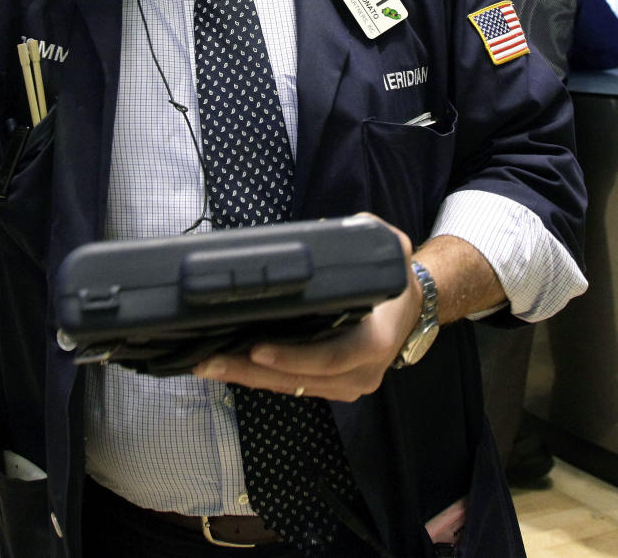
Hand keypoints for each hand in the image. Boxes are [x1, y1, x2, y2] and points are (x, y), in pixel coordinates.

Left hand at [193, 221, 421, 401]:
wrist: (410, 312)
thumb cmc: (394, 281)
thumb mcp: (394, 249)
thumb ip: (370, 234)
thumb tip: (335, 229)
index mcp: (376, 341)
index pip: (332, 357)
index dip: (293, 356)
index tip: (257, 348)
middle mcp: (362, 372)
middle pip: (300, 379)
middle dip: (250, 371)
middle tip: (209, 360)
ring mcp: (346, 385)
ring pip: (290, 387)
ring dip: (246, 377)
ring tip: (207, 363)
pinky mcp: (330, 388)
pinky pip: (291, 386)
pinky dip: (258, 377)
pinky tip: (228, 365)